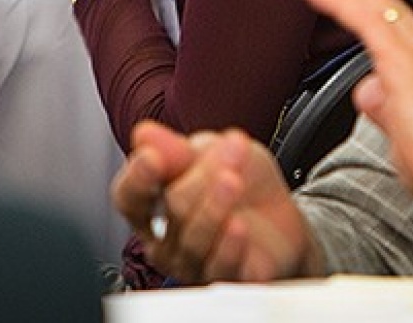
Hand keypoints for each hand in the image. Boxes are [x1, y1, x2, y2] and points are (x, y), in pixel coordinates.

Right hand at [113, 121, 320, 283]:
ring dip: (216, 206)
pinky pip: (220, 268)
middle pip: (172, 208)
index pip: (129, 197)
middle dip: (203, 175)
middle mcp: (166, 240)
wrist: (283, 215)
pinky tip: (238, 226)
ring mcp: (194, 264)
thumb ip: (178, 150)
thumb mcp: (213, 151)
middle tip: (231, 150)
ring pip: (194, 240)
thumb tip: (144, 134)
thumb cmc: (242, 181)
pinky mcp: (227, 279)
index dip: (137, 179)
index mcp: (154, 205)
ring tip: (234, 180)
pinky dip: (228, 246)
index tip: (153, 157)